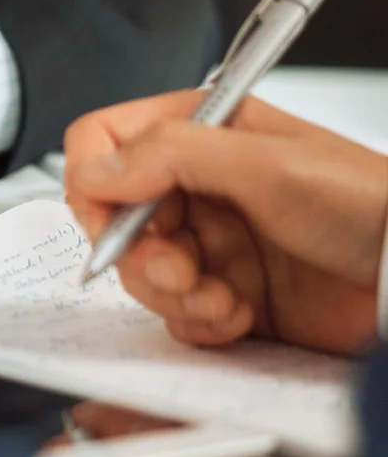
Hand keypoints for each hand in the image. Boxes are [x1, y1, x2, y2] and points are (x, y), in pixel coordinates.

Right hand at [65, 92, 387, 355]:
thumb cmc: (368, 203)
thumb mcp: (267, 165)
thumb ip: (173, 156)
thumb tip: (97, 169)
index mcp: (201, 134)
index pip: (104, 143)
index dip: (97, 182)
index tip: (116, 219)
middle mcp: (198, 186)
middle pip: (114, 219)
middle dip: (141, 253)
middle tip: (180, 269)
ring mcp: (211, 241)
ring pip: (140, 272)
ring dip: (174, 293)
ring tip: (219, 297)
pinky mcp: (225, 292)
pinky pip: (177, 314)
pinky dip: (199, 322)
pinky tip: (239, 313)